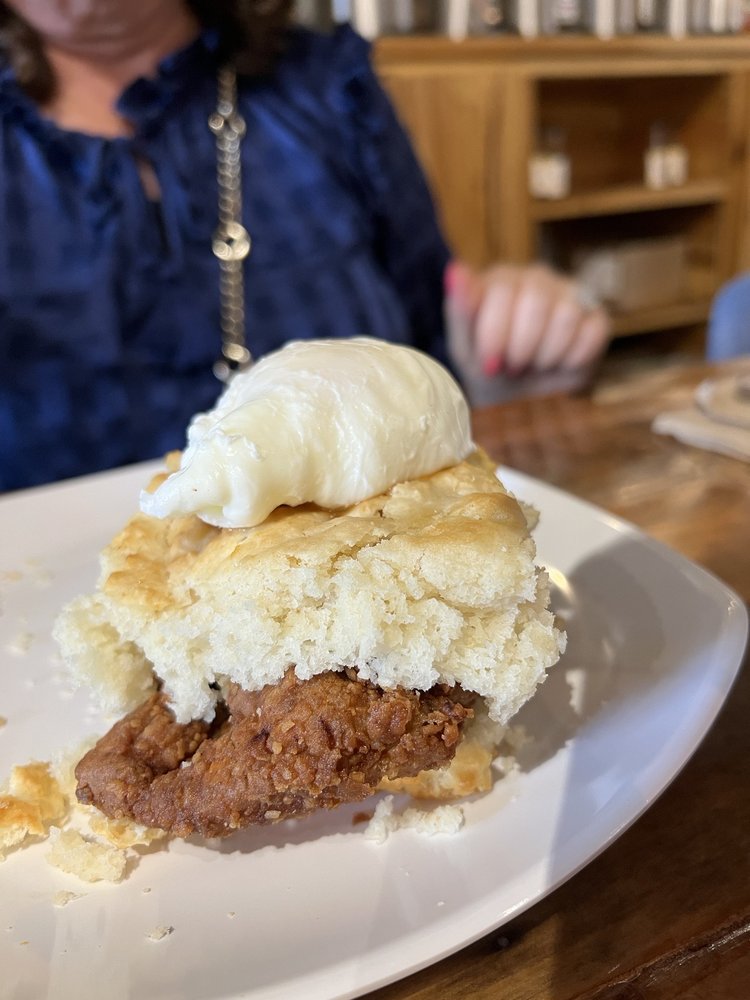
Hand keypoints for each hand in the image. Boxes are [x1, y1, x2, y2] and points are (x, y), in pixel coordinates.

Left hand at [444, 261, 610, 383]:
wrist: (523, 399)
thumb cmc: (489, 368)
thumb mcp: (464, 348)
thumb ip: (460, 310)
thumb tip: (455, 270)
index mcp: (500, 280)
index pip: (502, 292)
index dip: (496, 336)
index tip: (489, 364)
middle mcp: (536, 278)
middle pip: (536, 302)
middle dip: (522, 348)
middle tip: (513, 366)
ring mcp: (570, 293)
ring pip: (566, 315)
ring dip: (546, 355)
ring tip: (535, 365)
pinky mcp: (595, 316)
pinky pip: (592, 332)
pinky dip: (573, 359)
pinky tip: (560, 365)